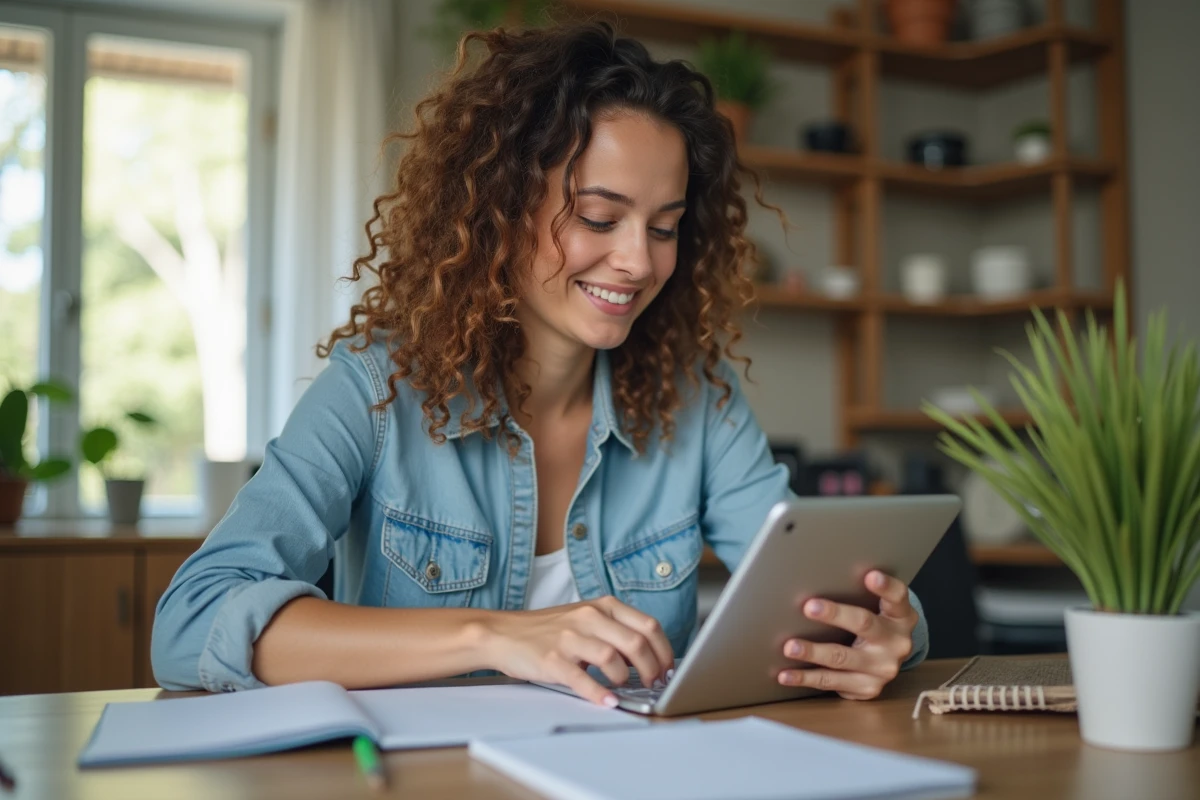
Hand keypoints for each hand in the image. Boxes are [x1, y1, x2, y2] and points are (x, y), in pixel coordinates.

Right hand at [479, 596, 674, 707]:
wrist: (504, 633)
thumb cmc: (548, 629)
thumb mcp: (586, 618)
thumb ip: (616, 630)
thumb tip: (650, 656)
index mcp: (603, 606)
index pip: (649, 626)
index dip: (664, 651)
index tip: (667, 668)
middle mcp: (589, 617)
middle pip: (637, 643)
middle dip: (652, 669)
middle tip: (653, 683)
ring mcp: (570, 638)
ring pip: (613, 659)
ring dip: (626, 680)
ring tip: (623, 687)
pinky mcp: (552, 659)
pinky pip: (582, 680)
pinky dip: (600, 694)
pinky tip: (609, 700)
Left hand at [777, 570, 916, 699]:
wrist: (888, 661)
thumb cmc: (874, 623)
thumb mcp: (877, 608)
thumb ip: (859, 595)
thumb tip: (815, 580)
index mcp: (901, 616)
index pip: (897, 597)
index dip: (885, 587)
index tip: (870, 576)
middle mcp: (896, 642)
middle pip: (865, 624)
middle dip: (836, 615)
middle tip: (809, 607)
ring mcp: (883, 668)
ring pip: (843, 657)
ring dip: (813, 652)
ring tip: (790, 647)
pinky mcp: (868, 687)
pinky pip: (832, 681)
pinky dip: (806, 677)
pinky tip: (786, 674)